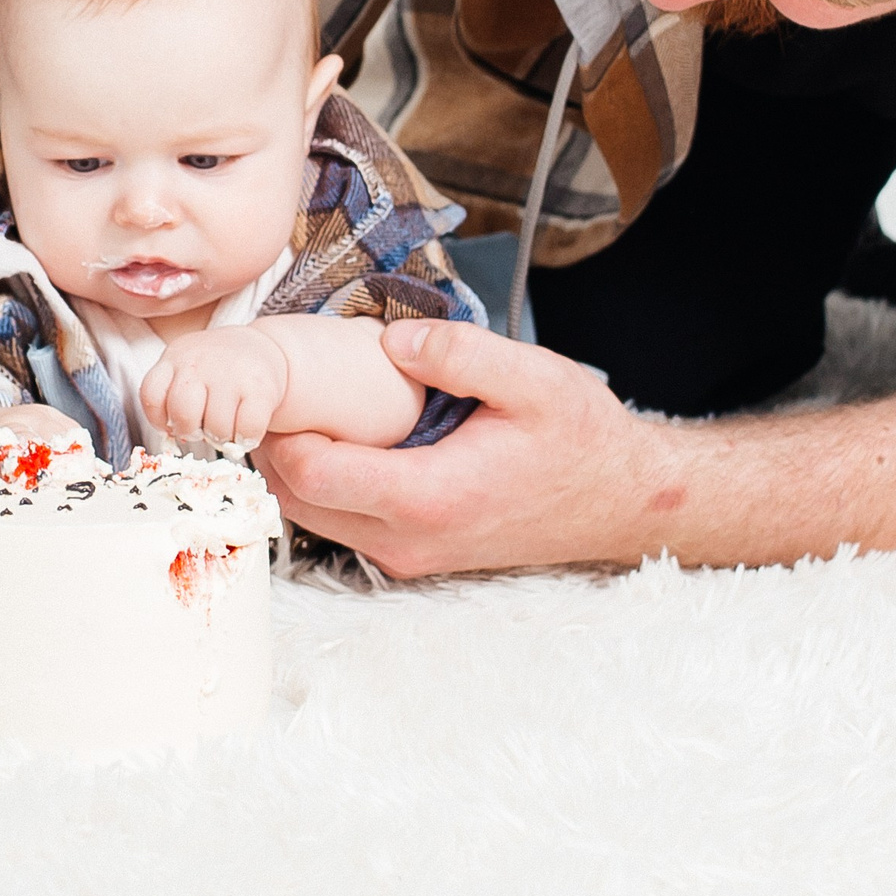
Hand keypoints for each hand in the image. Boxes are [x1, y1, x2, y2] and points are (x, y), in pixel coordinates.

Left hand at [142, 325, 287, 449]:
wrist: (261, 348)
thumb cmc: (216, 371)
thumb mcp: (186, 371)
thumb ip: (172, 399)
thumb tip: (173, 438)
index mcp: (174, 358)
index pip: (151, 396)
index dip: (159, 420)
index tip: (173, 422)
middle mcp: (200, 362)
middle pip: (183, 414)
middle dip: (190, 431)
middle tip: (202, 428)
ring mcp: (230, 373)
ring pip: (217, 429)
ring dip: (221, 438)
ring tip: (227, 425)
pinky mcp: (260, 388)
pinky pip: (247, 430)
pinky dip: (246, 439)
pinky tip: (245, 430)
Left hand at [250, 319, 666, 577]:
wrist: (620, 500)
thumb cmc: (580, 440)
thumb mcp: (533, 379)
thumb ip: (460, 354)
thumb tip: (393, 341)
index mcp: (428, 497)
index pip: (312, 478)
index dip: (280, 432)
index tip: (277, 385)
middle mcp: (408, 539)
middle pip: (297, 503)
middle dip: (274, 446)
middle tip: (277, 388)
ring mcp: (408, 554)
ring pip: (315, 518)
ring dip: (295, 466)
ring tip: (304, 405)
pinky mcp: (414, 552)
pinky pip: (343, 522)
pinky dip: (324, 483)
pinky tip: (341, 435)